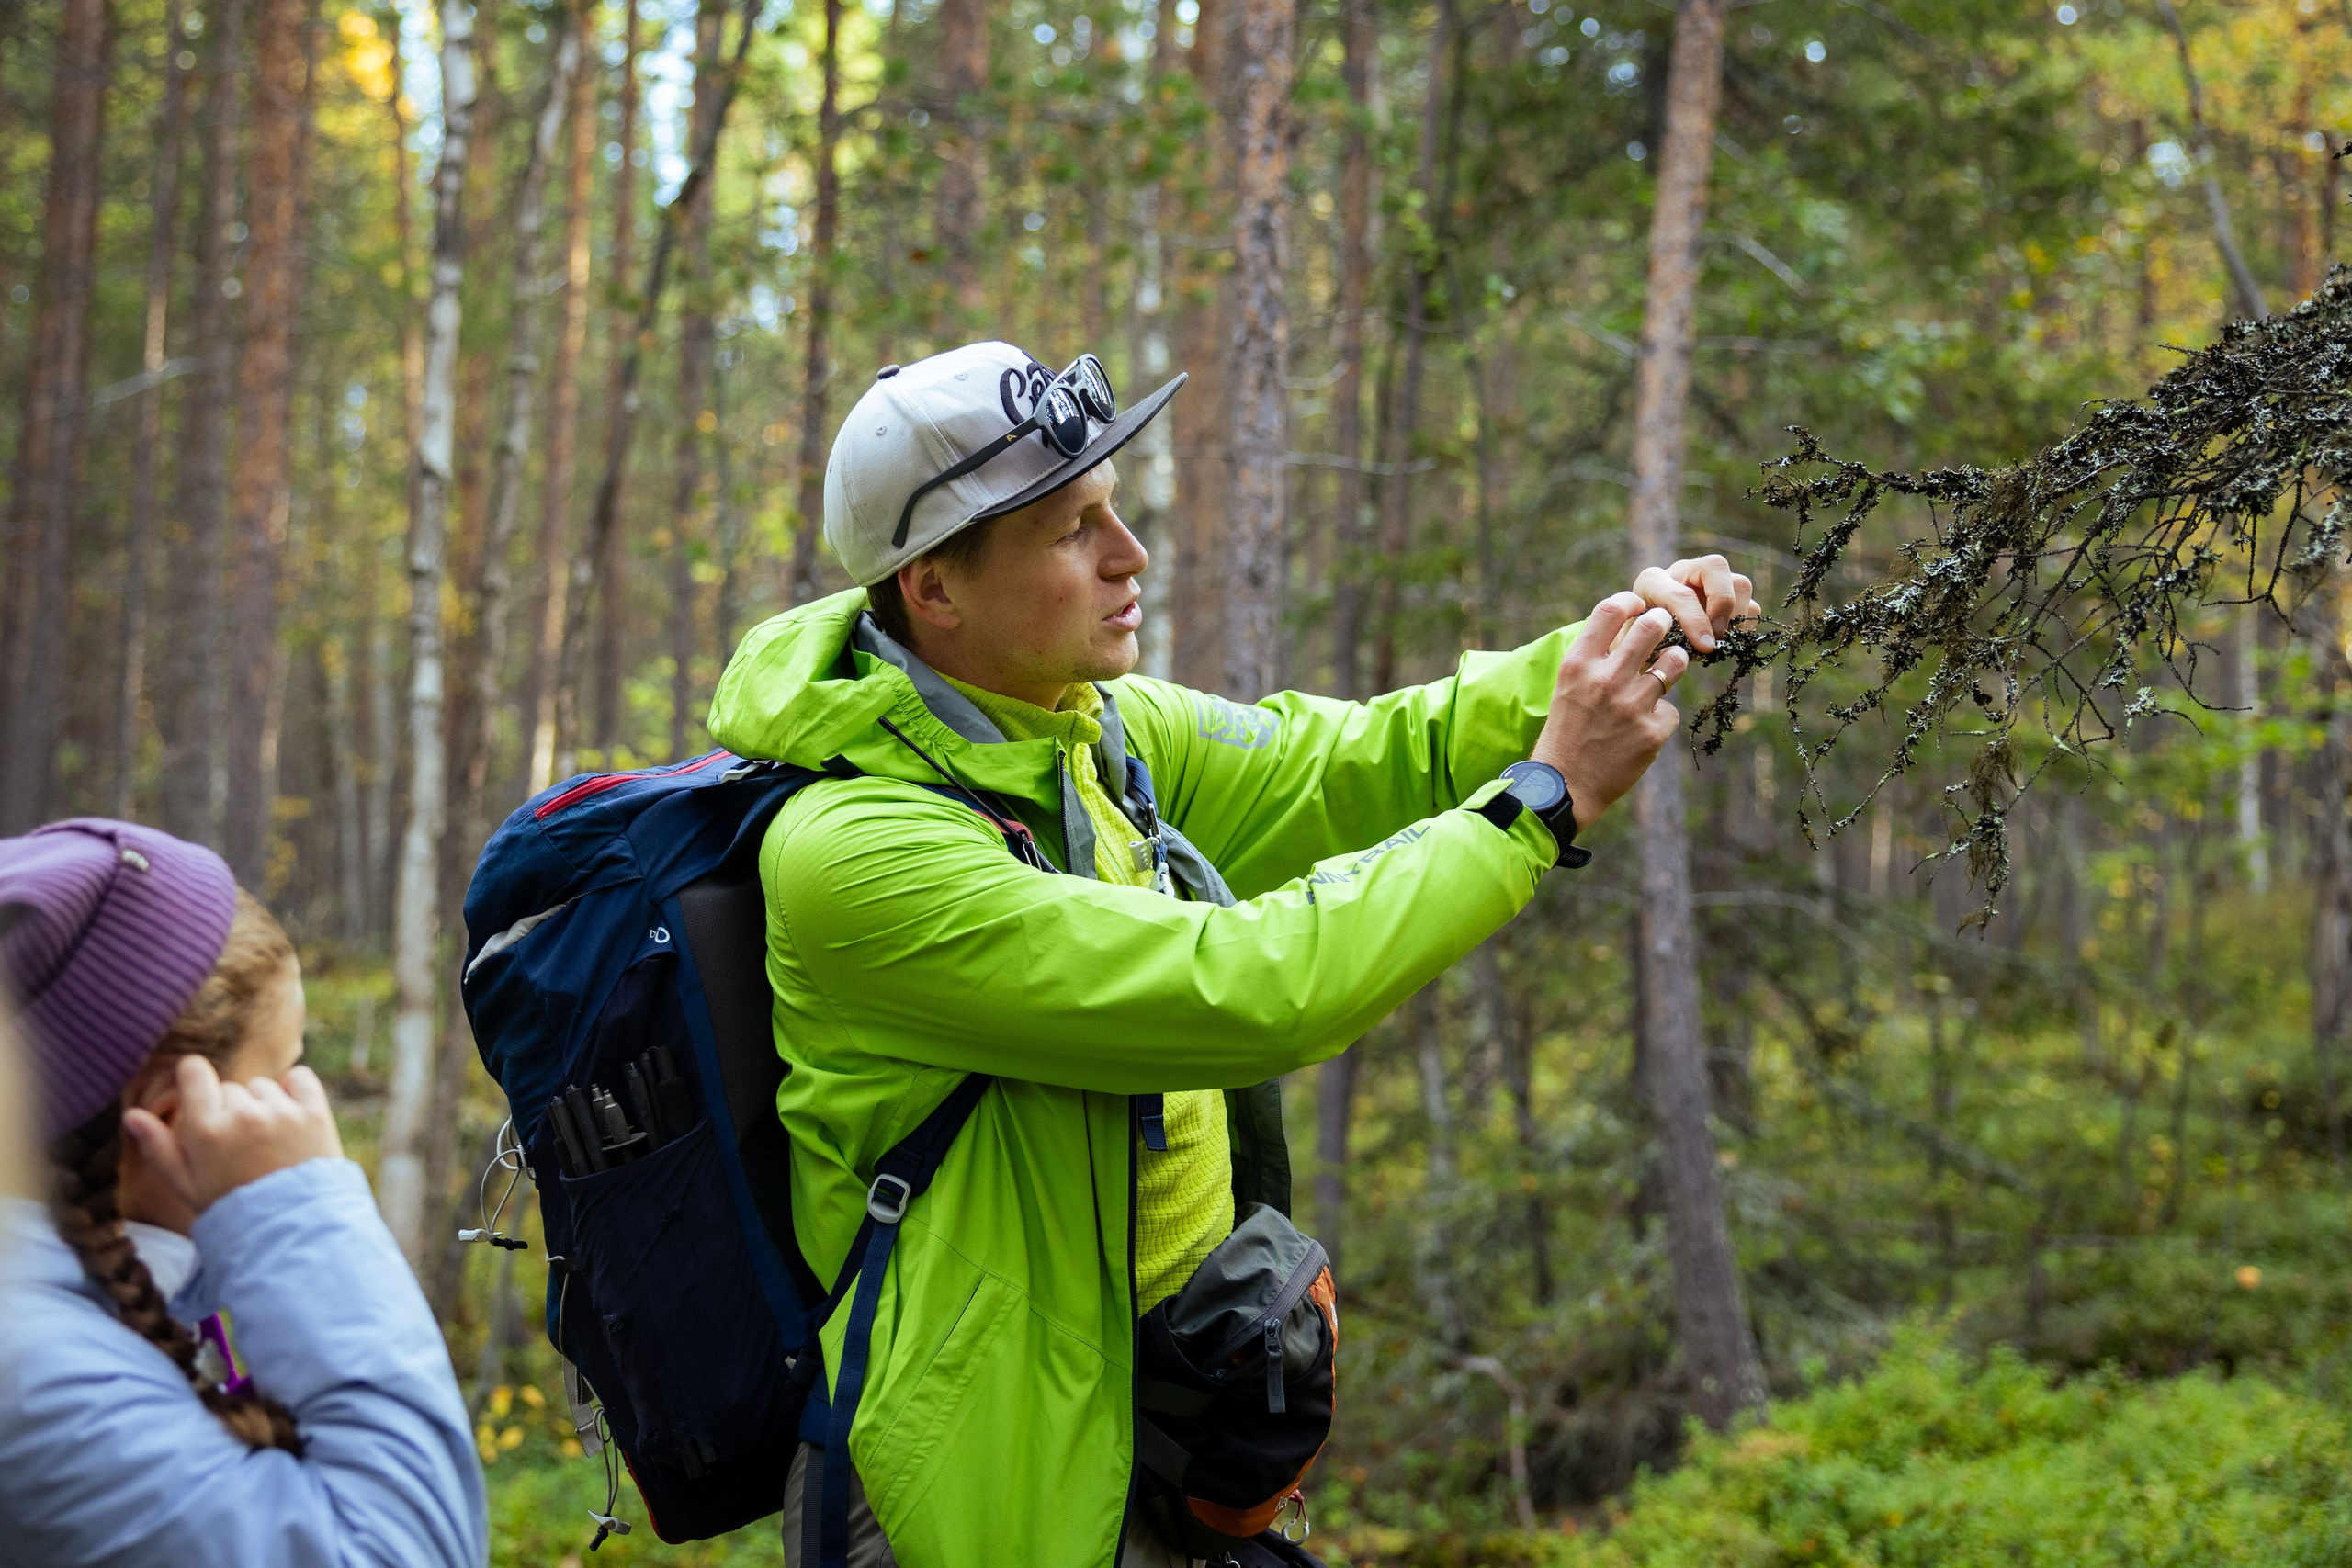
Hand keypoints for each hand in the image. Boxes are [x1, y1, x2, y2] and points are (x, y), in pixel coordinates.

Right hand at [122, 1056, 343, 1215]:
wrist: (290, 1228)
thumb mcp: (186, 1185)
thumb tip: (131, 1115)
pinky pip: (299, 1078)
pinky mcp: (314, 1113)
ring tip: (266, 1143)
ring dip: (262, 1105)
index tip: (199, 1095)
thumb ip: (157, 1148)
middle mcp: (243, 1115)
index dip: (194, 1079)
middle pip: (229, 1088)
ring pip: (263, 1086)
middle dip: (228, 1109)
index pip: (193, 1071)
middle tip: (237, 1146)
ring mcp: (281, 1113)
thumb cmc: (231, 1207)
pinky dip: (295, 1090)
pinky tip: (291, 1117)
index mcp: (206, 1130)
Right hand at [1531, 593, 1687, 828]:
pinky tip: (1642, 729)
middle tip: (1663, 629)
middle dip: (1663, 623)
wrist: (1565, 787)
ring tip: (1665, 670)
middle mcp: (1604, 680)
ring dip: (1673, 662)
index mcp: (1578, 665)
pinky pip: (1670, 710)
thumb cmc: (1566, 732)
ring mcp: (1631, 706)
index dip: (1632, 602)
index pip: (1611, 609)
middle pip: (1652, 626)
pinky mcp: (1652, 732)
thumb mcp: (1569, 687)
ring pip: (1675, 661)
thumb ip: (1596, 659)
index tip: (1639, 607)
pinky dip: (1660, 717)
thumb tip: (1631, 626)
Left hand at [1631, 554, 1757, 653]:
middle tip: (1716, 636)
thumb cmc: (1638, 647)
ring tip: (1721, 640)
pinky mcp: (1725, 596)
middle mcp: (1682, 572)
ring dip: (1737, 615)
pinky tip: (1727, 640)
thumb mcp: (1640, 646)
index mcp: (1652, 582)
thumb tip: (1699, 648)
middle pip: (1716, 566)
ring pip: (1739, 583)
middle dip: (1721, 603)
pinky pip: (1749, 603)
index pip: (1681, 594)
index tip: (1705, 647)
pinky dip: (1744, 623)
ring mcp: (1707, 582)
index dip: (1696, 621)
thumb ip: (1659, 645)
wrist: (1642, 644)